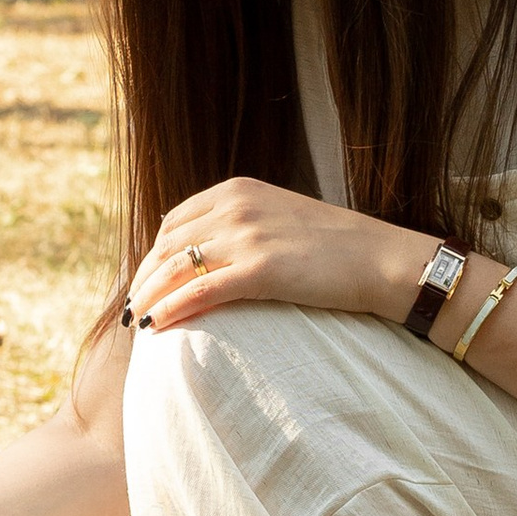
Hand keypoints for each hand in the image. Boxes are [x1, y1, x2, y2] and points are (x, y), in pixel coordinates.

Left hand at [127, 177, 421, 334]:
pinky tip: (156, 326)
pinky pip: (200, 292)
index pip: (175, 220)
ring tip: (138, 322)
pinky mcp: (261, 269)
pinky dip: (171, 309)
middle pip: (167, 244)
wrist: (382, 259)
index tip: (148, 279)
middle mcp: (236, 205)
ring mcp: (248, 236)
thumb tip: (208, 253)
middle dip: (144, 278)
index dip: (155, 253)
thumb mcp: (281, 218)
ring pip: (176, 268)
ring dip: (148, 296)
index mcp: (238, 189)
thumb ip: (243, 225)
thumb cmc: (337, 246)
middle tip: (134, 308)